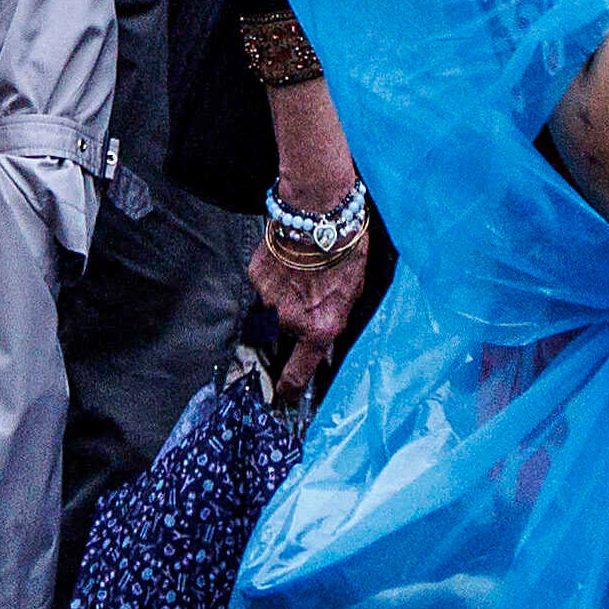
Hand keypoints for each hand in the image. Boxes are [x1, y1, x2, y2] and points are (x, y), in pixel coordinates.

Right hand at [244, 210, 372, 391]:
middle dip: (289, 329)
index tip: (284, 396)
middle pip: (281, 340)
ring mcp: (269, 300)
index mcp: (320, 329)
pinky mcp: (256, 277)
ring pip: (270, 313)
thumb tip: (322, 331)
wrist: (318, 212)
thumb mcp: (353, 292)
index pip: (297, 373)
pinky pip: (262, 289)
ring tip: (300, 274)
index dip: (289, 390)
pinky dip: (274, 280)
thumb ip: (334, 317)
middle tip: (303, 304)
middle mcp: (291, 321)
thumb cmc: (345, 250)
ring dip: (282, 302)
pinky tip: (289, 260)